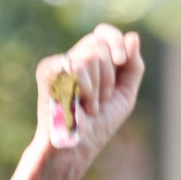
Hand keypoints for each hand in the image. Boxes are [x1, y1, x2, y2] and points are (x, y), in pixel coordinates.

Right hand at [34, 24, 144, 170]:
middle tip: (101, 98)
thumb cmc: (99, 124)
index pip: (102, 33)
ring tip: (89, 105)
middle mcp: (71, 58)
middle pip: (100, 43)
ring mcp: (58, 63)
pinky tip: (79, 103)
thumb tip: (133, 36)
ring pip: (92, 55)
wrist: (78, 145)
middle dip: (110, 75)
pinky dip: (87, 88)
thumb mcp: (125, 93)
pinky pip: (77, 64)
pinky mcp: (47, 70)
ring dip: (100, 87)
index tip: (120, 61)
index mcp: (89, 61)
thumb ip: (132, 66)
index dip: (115, 41)